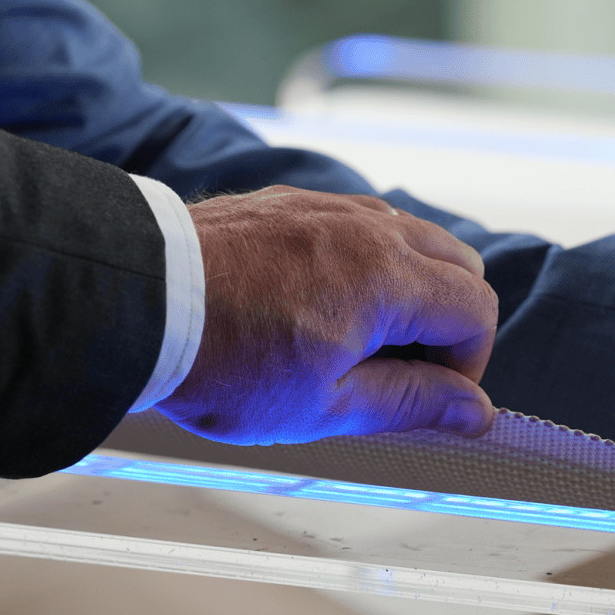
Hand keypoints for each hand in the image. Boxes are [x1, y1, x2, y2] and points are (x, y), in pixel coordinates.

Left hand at [159, 187, 498, 443]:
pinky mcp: (291, 202)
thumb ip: (409, 403)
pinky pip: (360, 224)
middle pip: (458, 265)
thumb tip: (474, 413)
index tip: (428, 397)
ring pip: (411, 238)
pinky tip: (321, 305)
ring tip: (358, 343)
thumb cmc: (222, 361)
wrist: (138, 303)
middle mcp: (369, 229)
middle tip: (400, 372)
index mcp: (389, 279)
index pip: (476, 310)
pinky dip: (367, 262)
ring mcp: (329, 207)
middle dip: (448, 322)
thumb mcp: (323, 406)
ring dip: (410, 289)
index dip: (466, 365)